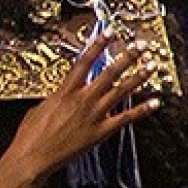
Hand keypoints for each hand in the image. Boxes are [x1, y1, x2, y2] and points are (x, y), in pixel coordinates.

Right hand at [1, 40, 160, 183]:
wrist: (33, 156)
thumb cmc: (32, 133)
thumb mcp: (41, 106)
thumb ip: (58, 97)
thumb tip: (63, 94)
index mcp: (66, 90)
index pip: (85, 61)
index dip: (99, 44)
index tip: (110, 32)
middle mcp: (83, 99)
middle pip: (109, 72)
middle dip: (127, 57)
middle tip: (141, 46)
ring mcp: (94, 115)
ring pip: (121, 91)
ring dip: (139, 77)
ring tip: (152, 66)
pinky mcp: (101, 132)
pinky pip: (126, 118)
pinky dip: (142, 110)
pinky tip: (155, 103)